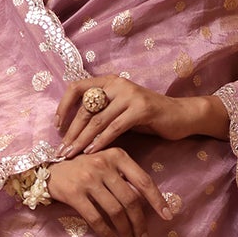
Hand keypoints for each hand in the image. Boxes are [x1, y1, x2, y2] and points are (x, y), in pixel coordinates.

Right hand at [45, 150, 173, 236]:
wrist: (47, 170)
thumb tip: (147, 203)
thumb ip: (124, 177)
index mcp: (117, 155)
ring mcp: (88, 179)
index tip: (168, 217)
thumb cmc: (82, 168)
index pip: (143, 180)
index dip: (157, 200)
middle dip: (140, 223)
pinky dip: (108, 233)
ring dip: (126, 231)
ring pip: (115, 211)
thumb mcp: (105, 163)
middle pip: (131, 200)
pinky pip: (96, 219)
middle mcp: (104, 164)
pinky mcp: (74, 194)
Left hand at [56, 74, 228, 156]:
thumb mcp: (121, 111)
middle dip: (71, 132)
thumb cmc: (148, 117)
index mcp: (109, 81)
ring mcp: (130, 95)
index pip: (76, 87)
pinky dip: (101, 141)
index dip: (63, 106)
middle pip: (85, 108)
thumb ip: (101, 113)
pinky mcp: (142, 109)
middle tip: (60, 151)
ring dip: (81, 140)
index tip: (56, 126)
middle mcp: (118, 84)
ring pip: (98, 120)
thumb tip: (73, 129)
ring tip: (71, 155)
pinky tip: (92, 152)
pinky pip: (115, 127)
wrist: (181, 116)